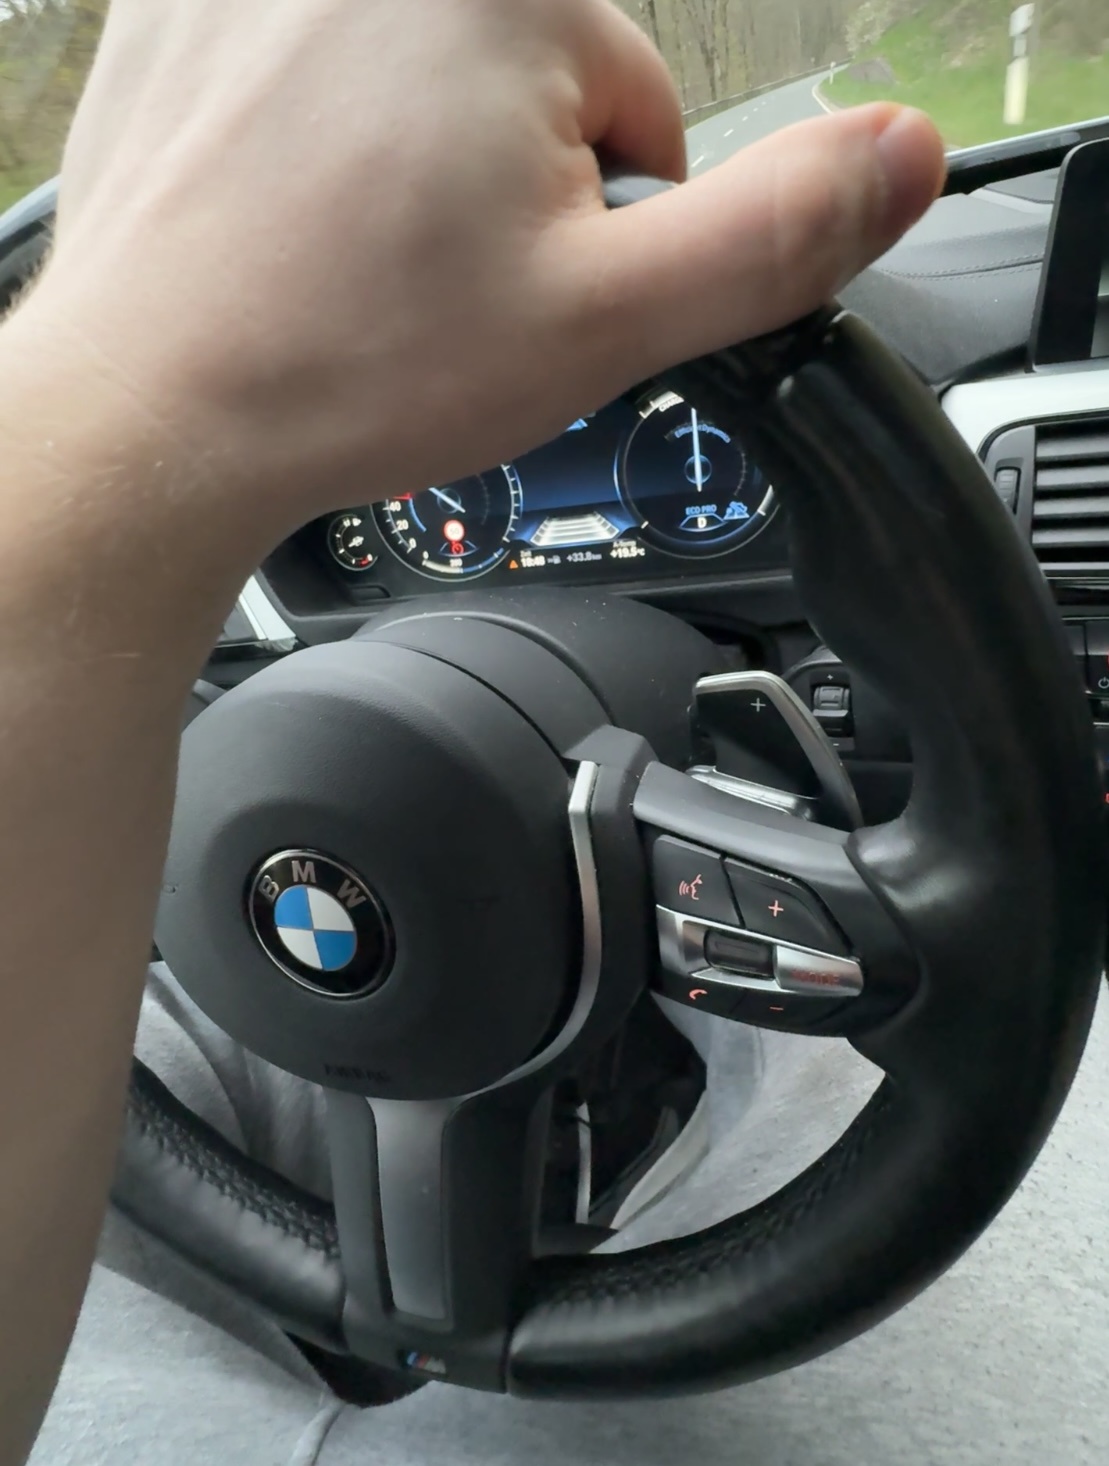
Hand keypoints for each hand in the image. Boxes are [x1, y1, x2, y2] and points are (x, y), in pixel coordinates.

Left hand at [23, 0, 943, 565]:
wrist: (151, 415)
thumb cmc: (347, 366)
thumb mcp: (610, 319)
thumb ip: (775, 234)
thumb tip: (902, 155)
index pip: (636, 105)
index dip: (602, 225)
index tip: (524, 285)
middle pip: (526, 81)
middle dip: (509, 191)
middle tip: (431, 287)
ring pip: (420, 81)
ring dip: (413, 169)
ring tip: (354, 265)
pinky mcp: (183, 10)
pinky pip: (318, 71)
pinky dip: (322, 143)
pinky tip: (295, 224)